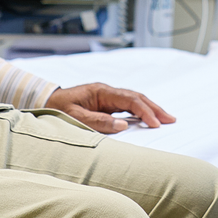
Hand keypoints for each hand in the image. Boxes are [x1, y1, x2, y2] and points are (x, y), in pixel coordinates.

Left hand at [48, 82, 174, 133]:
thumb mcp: (75, 117)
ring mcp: (107, 97)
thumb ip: (98, 121)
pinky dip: (140, 112)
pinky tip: (147, 119)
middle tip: (171, 119)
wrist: (46, 101)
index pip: (130, 100)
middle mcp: (107, 92)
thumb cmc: (57, 108)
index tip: (155, 124)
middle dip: (155, 108)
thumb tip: (123, 125)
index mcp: (101, 91)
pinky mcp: (105, 104)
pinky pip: (127, 106)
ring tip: (165, 119)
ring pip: (134, 101)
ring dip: (150, 109)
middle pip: (137, 97)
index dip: (145, 111)